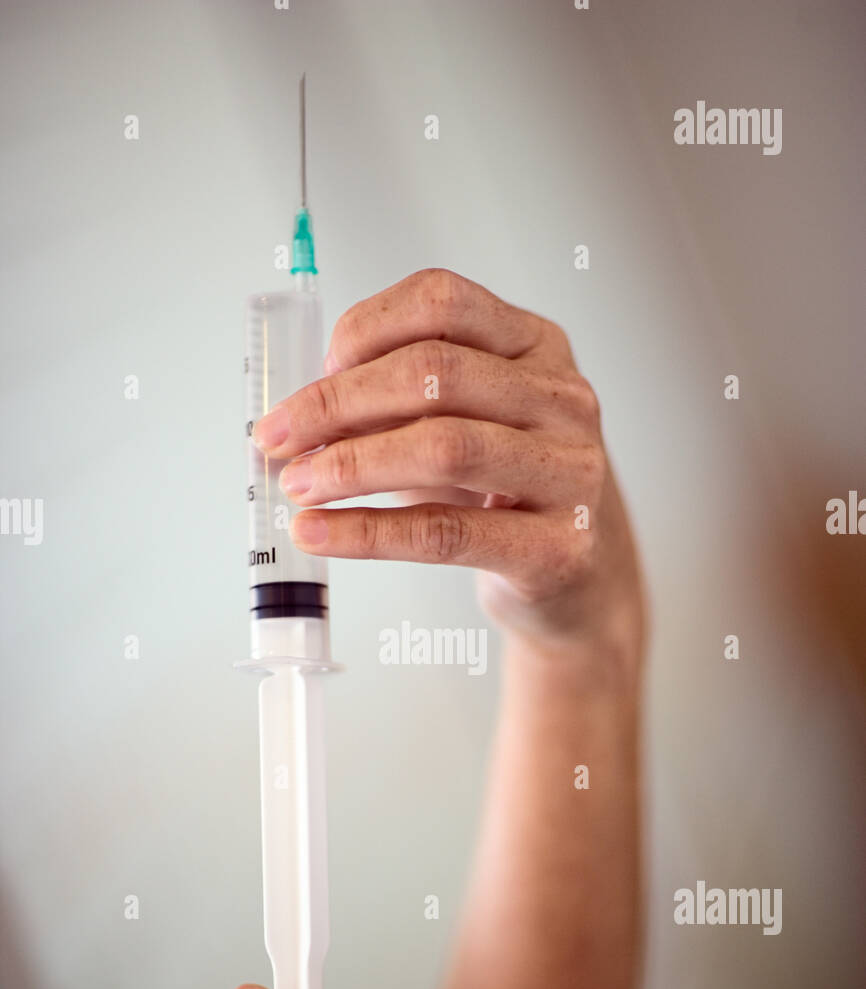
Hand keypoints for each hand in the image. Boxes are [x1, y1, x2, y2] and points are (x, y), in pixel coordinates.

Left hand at [253, 268, 643, 660]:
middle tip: (277, 439)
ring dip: (350, 465)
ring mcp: (570, 472)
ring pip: (443, 447)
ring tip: (296, 485)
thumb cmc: (508, 492)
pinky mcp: (558, 547)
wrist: (581, 580)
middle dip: (337, 403)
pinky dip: (368, 533)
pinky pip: (445, 533)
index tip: (317, 370)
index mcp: (537, 346)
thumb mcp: (465, 424)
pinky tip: (321, 534)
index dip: (365, 328)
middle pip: (434, 373)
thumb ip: (400, 403)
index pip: (442, 302)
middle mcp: (563, 399)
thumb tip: (299, 414)